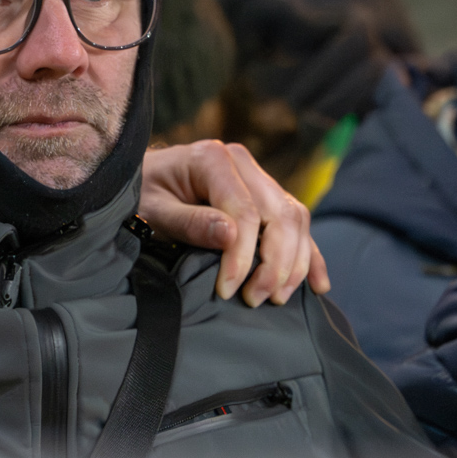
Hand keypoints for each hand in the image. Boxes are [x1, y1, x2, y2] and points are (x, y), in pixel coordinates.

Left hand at [138, 140, 330, 306]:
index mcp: (213, 158)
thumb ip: (190, 222)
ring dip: (294, 263)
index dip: (243, 255)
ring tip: (276, 297)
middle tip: (255, 299)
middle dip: (274, 264)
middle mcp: (241, 162)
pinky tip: (317, 284)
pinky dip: (309, 254)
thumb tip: (232, 236)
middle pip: (280, 215)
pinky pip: (297, 223)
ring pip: (295, 219)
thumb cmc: (141, 194)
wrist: (139, 178)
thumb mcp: (154, 209)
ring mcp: (256, 176)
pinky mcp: (264, 194)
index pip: (246, 212)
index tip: (229, 289)